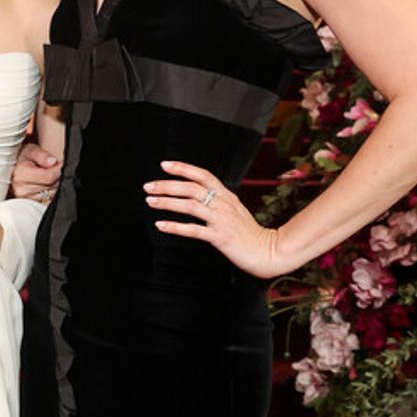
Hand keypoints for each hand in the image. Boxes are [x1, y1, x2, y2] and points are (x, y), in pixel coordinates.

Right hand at [10, 139, 60, 201]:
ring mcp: (25, 199)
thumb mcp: (31, 150)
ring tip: (49, 175)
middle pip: (52, 186)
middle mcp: (21, 189)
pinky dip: (50, 192)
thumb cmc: (22, 158)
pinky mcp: (29, 205)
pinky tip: (46, 184)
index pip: (49, 176)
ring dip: (55, 185)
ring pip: (52, 194)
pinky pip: (48, 200)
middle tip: (55, 168)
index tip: (61, 163)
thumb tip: (52, 161)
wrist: (10, 169)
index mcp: (21, 174)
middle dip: (58, 177)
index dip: (59, 169)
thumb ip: (42, 155)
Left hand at [143, 161, 282, 278]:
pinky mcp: (220, 237)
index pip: (203, 175)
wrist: (268, 251)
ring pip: (190, 205)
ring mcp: (221, 220)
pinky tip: (161, 225)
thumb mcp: (235, 210)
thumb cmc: (249, 233)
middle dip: (167, 185)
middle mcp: (223, 204)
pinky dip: (175, 227)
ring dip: (167, 202)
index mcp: (227, 196)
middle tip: (148, 186)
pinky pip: (193, 230)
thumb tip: (198, 195)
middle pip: (192, 188)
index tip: (164, 165)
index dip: (183, 168)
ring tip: (151, 201)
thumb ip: (219, 201)